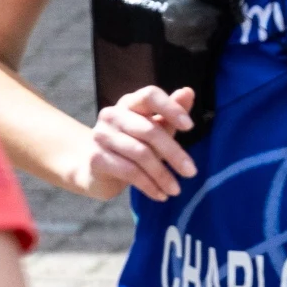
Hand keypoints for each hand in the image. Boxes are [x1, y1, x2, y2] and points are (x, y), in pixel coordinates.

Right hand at [71, 84, 197, 200]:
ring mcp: (101, 136)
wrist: (95, 170)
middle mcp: (112, 115)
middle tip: (191, 172)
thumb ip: (171, 113)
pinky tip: (160, 195)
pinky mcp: (96, 159)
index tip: (190, 127)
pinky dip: (148, 185)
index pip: (150, 95)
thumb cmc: (133, 145)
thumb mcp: (155, 128)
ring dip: (162, 175)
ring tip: (176, 190)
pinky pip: (129, 172)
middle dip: (174, 153)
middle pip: (149, 130)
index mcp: (130, 102)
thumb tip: (188, 92)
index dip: (171, 108)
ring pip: (140, 154)